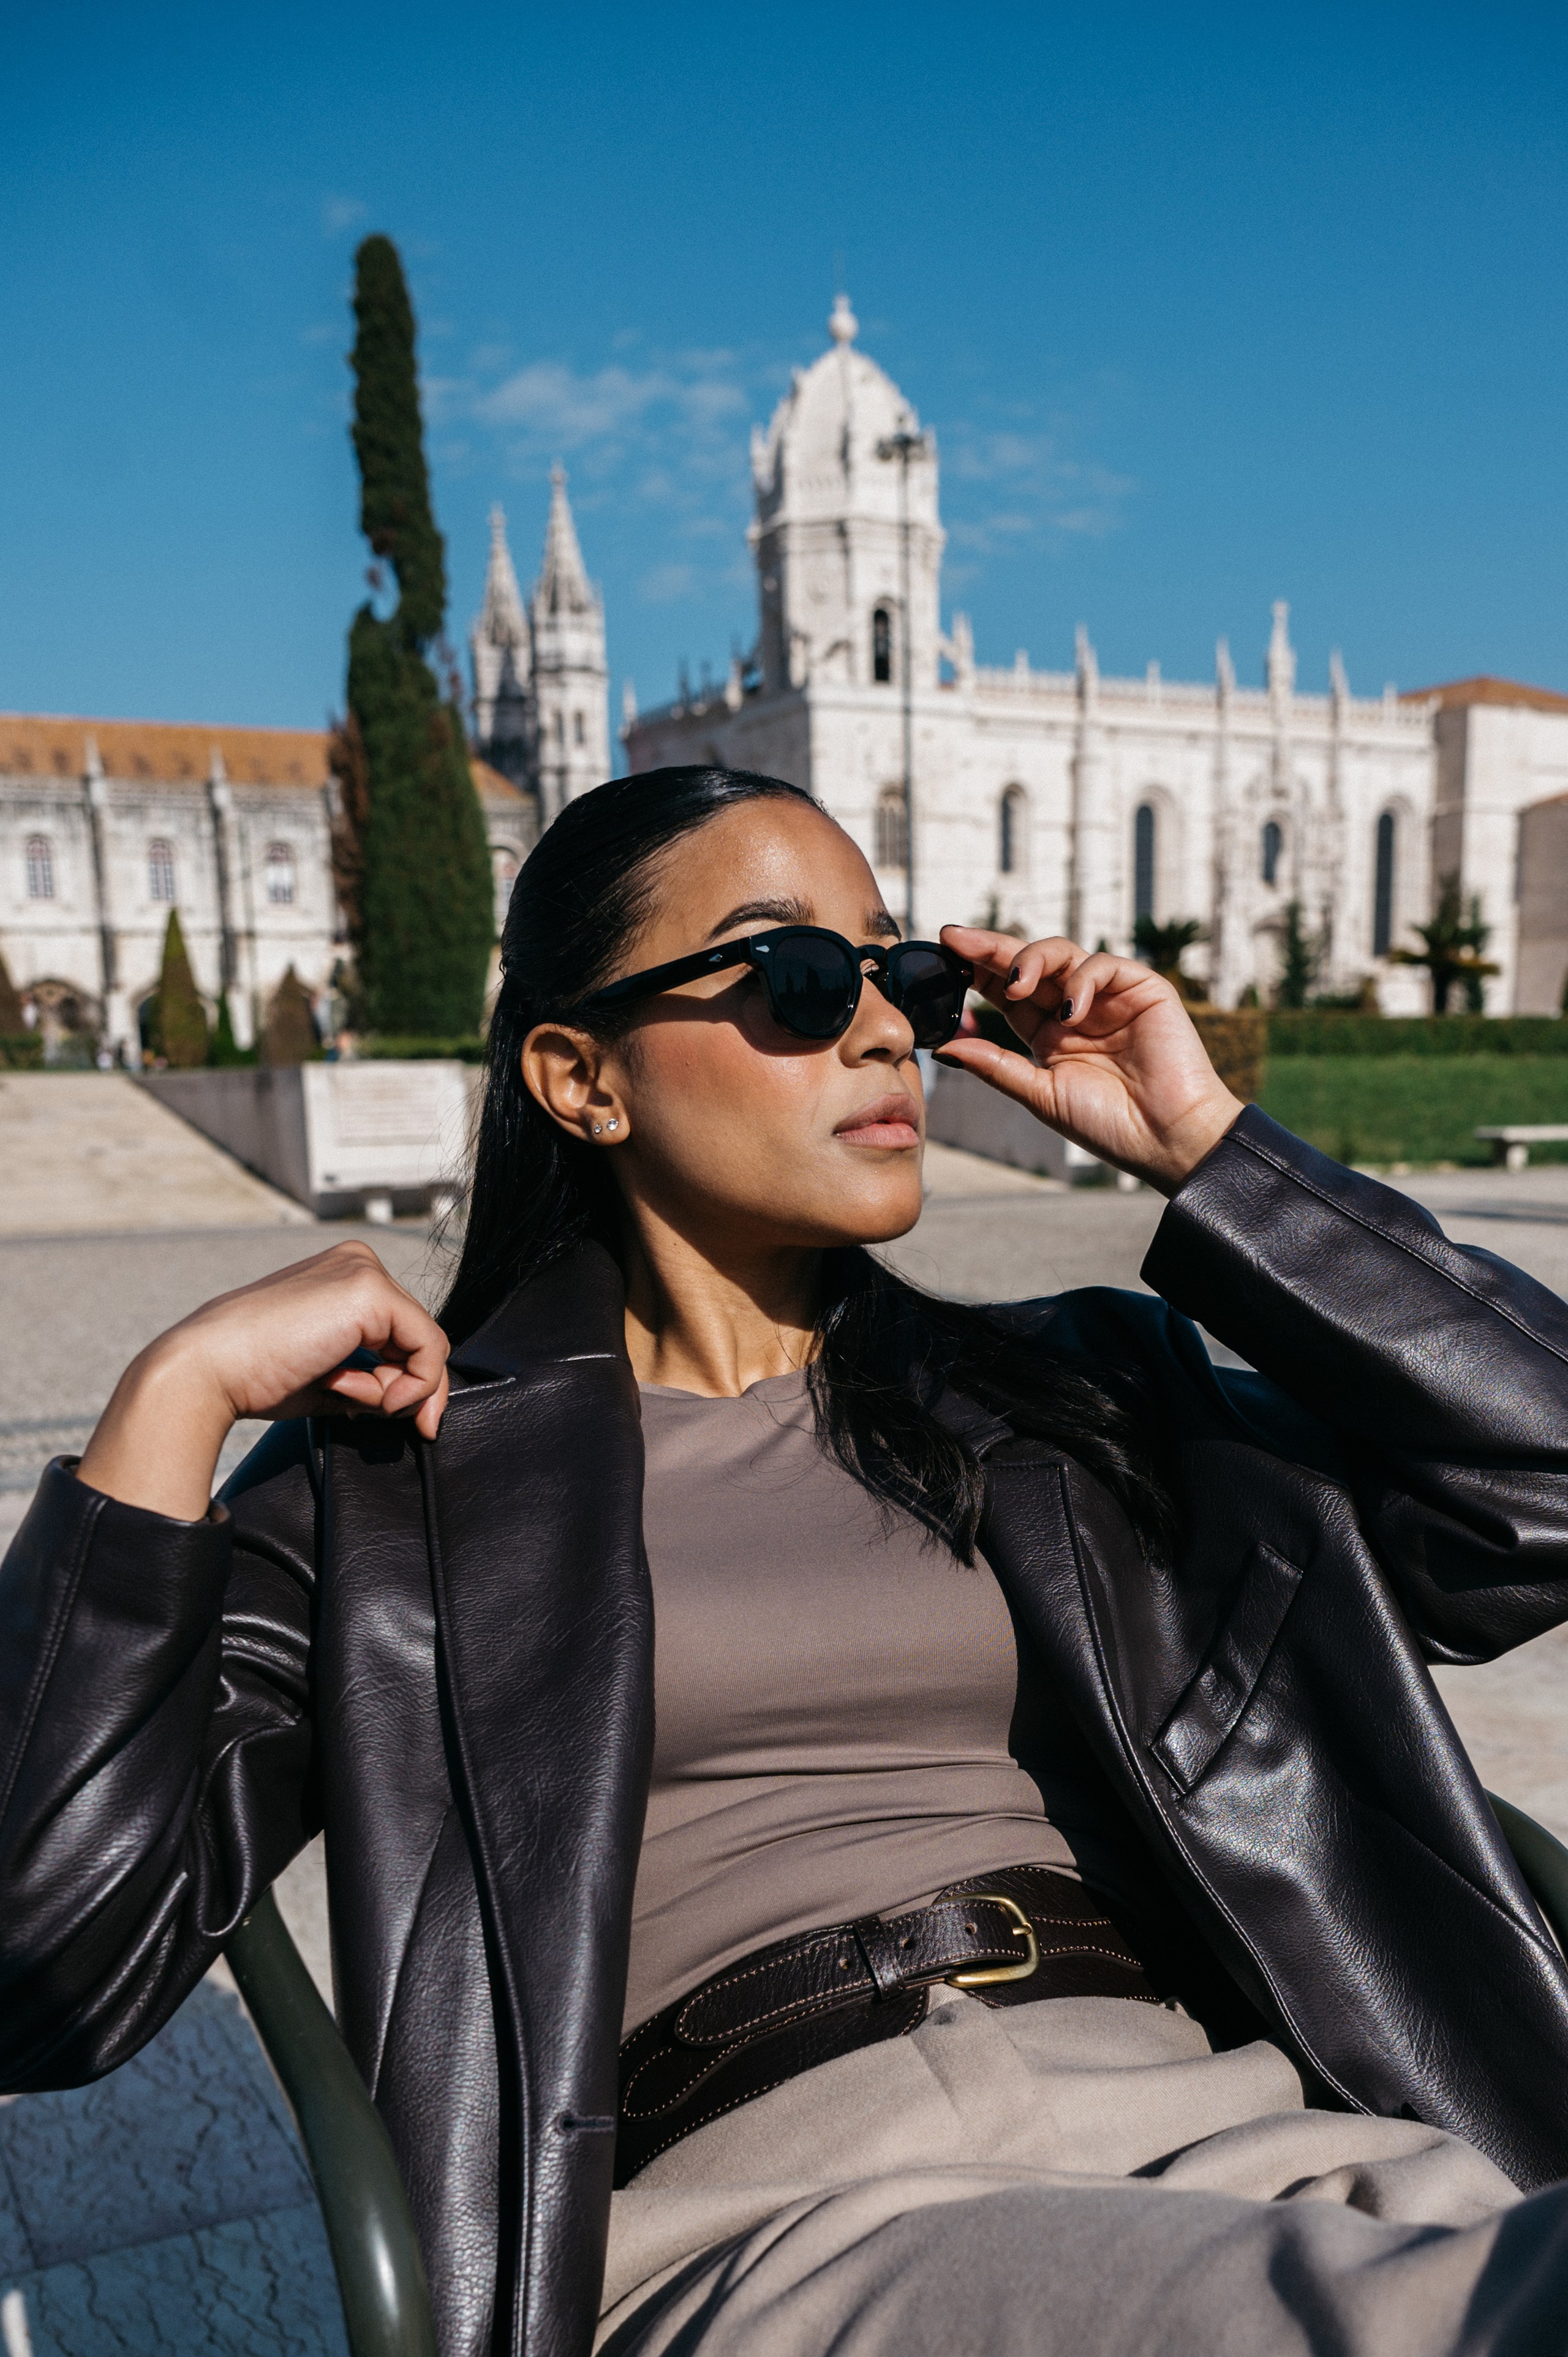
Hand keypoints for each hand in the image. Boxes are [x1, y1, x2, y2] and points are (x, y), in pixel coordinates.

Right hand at [76, 1241, 449, 1519]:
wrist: (207, 1371)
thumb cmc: (254, 1377)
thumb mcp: (328, 1373)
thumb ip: (371, 1377)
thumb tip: (410, 1402)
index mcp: (345, 1273)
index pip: (405, 1331)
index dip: (414, 1382)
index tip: (406, 1420)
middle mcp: (359, 1261)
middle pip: (421, 1337)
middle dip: (407, 1390)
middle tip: (373, 1414)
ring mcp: (365, 1271)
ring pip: (427, 1347)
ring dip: (392, 1390)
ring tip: (337, 1388)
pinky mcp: (370, 1291)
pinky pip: (429, 1349)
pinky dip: (409, 1385)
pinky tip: (355, 1390)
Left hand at [934, 929, 1243, 1194]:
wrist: (1165, 1139)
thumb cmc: (1107, 1125)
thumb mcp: (1040, 1094)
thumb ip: (996, 1066)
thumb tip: (944, 1048)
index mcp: (1047, 1034)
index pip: (1005, 992)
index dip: (975, 971)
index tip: (943, 955)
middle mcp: (1074, 1009)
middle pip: (1027, 965)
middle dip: (990, 949)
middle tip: (956, 939)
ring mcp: (1107, 996)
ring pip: (1061, 954)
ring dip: (1031, 960)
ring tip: (1016, 987)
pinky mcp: (1142, 988)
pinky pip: (1103, 965)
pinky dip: (1082, 980)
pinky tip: (1073, 1011)